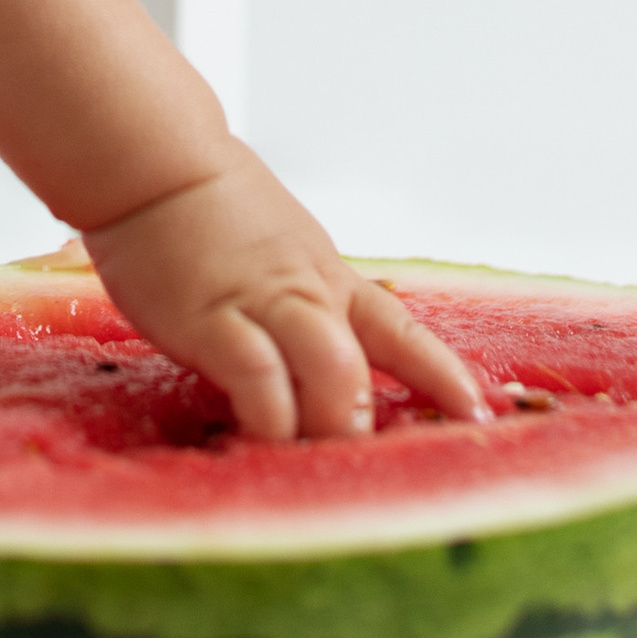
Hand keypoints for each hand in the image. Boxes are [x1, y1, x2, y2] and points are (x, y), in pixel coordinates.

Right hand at [78, 147, 489, 442]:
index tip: (479, 417)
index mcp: (329, 282)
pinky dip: (270, 416)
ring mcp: (263, 306)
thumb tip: (319, 353)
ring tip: (321, 468)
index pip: (403, 335)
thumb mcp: (278, 253)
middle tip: (367, 472)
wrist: (157, 164)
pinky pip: (258, 377)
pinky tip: (263, 441)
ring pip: (330, 371)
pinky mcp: (212, 320)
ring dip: (332, 424)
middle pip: (365, 366)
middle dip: (371, 426)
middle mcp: (309, 295)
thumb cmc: (208, 212)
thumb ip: (302, 302)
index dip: (444, 378)